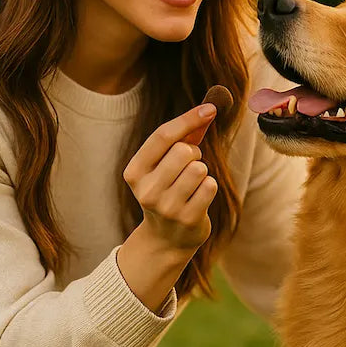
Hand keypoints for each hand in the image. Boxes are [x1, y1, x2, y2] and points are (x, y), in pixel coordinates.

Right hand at [123, 102, 218, 250]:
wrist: (166, 238)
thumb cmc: (169, 189)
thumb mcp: (166, 163)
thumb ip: (185, 135)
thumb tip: (210, 108)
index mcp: (134, 172)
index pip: (162, 136)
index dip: (188, 119)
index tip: (211, 108)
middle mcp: (146, 190)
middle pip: (184, 151)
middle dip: (194, 154)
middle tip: (189, 167)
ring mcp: (166, 207)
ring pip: (199, 168)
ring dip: (202, 172)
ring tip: (192, 184)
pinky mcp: (187, 219)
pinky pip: (210, 186)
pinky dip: (209, 187)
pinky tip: (199, 198)